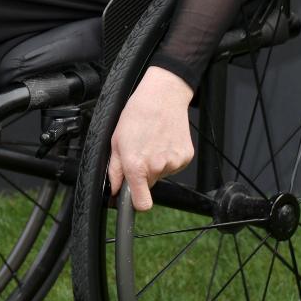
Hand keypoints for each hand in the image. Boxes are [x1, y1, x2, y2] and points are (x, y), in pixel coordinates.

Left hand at [107, 66, 194, 211]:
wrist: (163, 96)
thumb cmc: (138, 114)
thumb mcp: (116, 141)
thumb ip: (115, 170)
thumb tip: (114, 190)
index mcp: (136, 166)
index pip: (142, 204)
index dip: (136, 202)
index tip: (133, 197)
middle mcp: (156, 167)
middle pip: (149, 185)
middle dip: (143, 173)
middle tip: (140, 151)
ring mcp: (173, 163)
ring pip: (161, 174)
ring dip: (156, 163)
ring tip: (152, 141)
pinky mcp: (185, 157)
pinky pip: (173, 165)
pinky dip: (168, 157)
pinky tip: (163, 140)